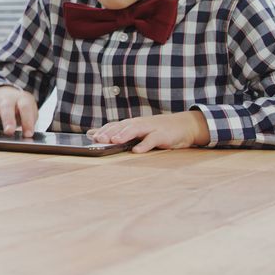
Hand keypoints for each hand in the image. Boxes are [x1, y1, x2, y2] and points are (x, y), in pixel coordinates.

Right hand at [0, 85, 37, 136]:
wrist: (7, 93)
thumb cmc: (20, 108)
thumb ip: (28, 123)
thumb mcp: (29, 112)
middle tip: (9, 132)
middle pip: (6, 107)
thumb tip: (26, 140)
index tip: (28, 134)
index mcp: (21, 100)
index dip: (27, 121)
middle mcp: (5, 100)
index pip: (25, 108)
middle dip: (7, 119)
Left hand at [87, 111, 210, 152]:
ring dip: (124, 135)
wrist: (184, 125)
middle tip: (99, 139)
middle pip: (122, 126)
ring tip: (114, 141)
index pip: (114, 125)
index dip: (103, 130)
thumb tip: (91, 134)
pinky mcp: (162, 135)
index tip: (92, 137)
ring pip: (135, 129)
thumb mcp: (135, 130)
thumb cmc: (156, 130)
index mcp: (131, 124)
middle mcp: (139, 124)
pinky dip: (144, 145)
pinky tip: (136, 150)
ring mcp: (151, 128)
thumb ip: (114, 133)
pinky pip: (152, 139)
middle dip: (110, 132)